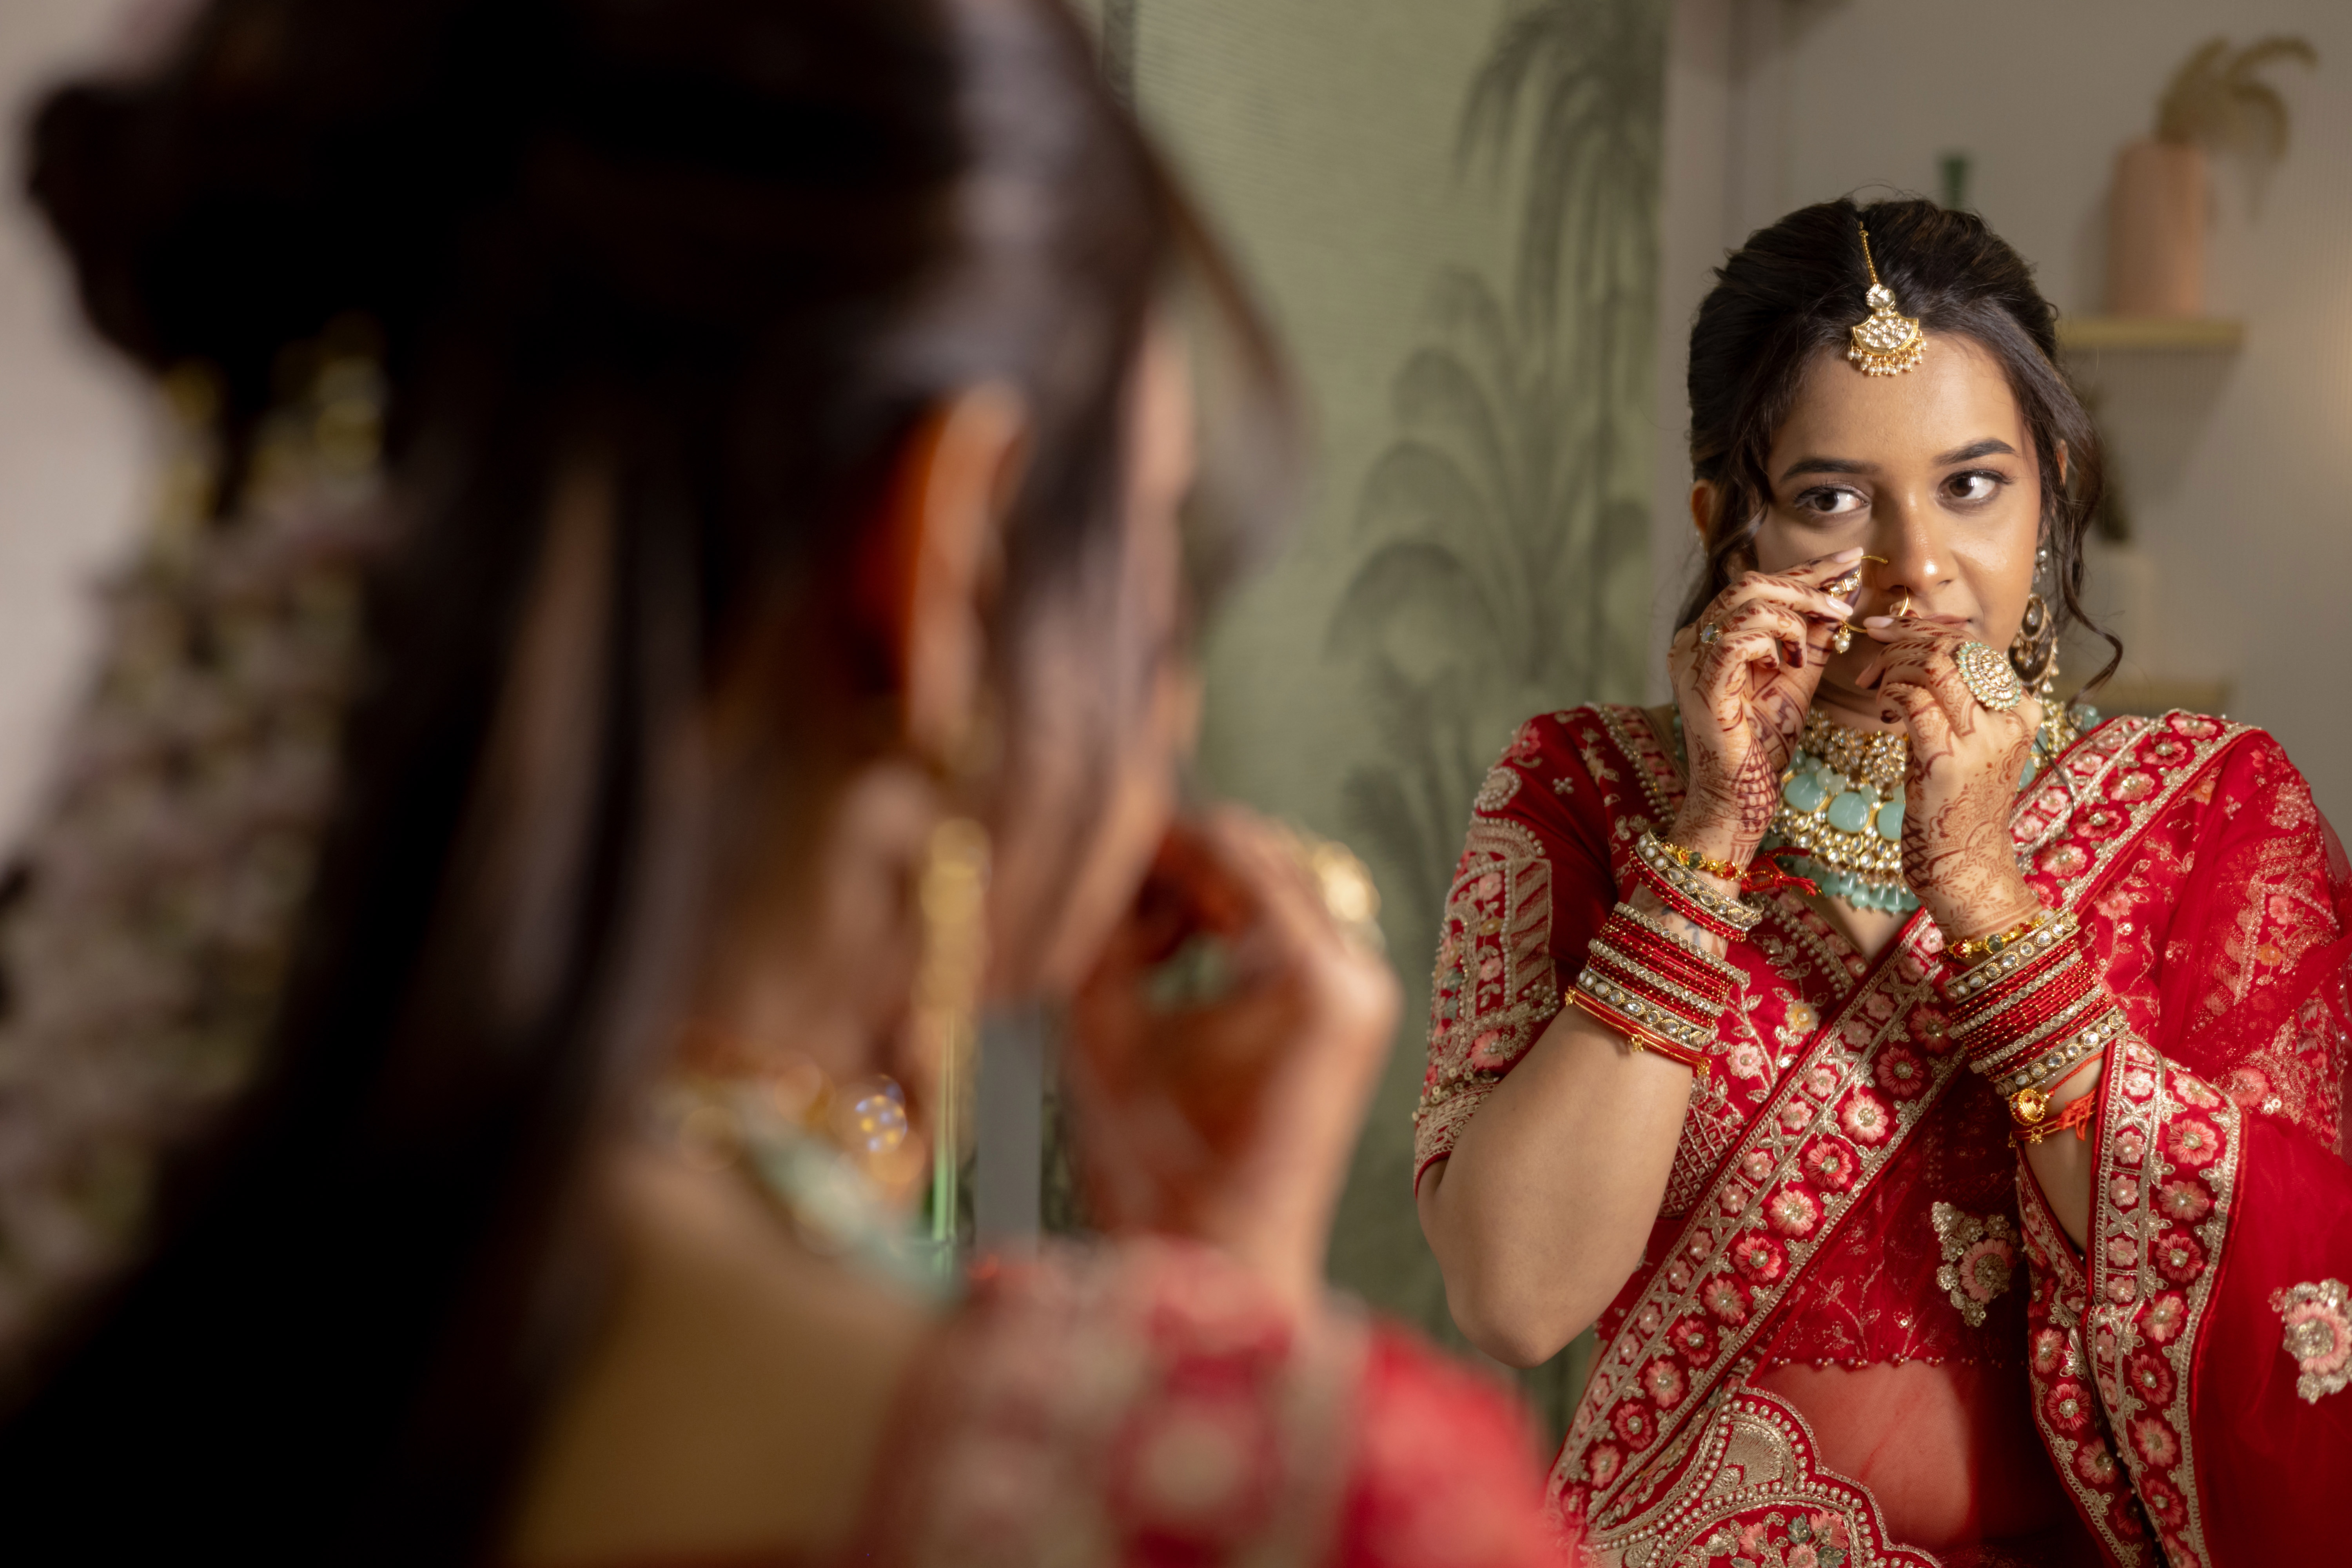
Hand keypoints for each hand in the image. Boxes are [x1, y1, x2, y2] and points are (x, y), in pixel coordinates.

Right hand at [1065, 809, 1397, 1306]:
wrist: (1219, 1267)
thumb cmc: (1156, 1173)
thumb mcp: (1102, 1030)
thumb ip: (1101, 925)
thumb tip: (1100, 852)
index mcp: (1310, 978)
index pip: (1233, 847)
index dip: (1158, 835)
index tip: (1099, 835)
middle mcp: (1359, 974)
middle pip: (1267, 855)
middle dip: (1184, 866)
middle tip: (1113, 899)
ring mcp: (1367, 994)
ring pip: (1280, 884)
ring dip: (1209, 894)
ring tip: (1144, 949)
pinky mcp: (1355, 1016)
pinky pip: (1294, 928)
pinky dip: (1236, 927)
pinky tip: (1179, 968)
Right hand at [1665, 549, 1861, 864]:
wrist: (1738, 795)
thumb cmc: (1763, 743)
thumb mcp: (1797, 677)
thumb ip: (1813, 637)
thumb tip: (1842, 593)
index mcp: (1709, 637)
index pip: (1756, 586)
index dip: (1804, 568)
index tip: (1848, 559)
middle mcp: (1691, 641)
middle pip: (1747, 583)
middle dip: (1804, 587)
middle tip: (1842, 605)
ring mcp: (1690, 661)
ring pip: (1745, 604)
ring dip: (1793, 617)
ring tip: (1815, 644)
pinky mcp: (1701, 683)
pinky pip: (1739, 639)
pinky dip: (1772, 643)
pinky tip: (1787, 663)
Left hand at [1856, 617, 2044, 940]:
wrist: (1966, 866)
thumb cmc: (1956, 805)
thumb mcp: (1963, 744)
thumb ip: (1951, 704)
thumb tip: (1915, 660)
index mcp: (2019, 711)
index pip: (1975, 646)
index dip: (1928, 631)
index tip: (1891, 635)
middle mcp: (2008, 721)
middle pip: (1956, 647)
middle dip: (1906, 638)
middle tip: (1874, 651)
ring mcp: (1981, 742)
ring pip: (1935, 665)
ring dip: (1894, 663)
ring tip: (1876, 684)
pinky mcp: (1947, 763)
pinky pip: (1915, 703)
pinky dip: (1890, 693)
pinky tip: (1883, 710)